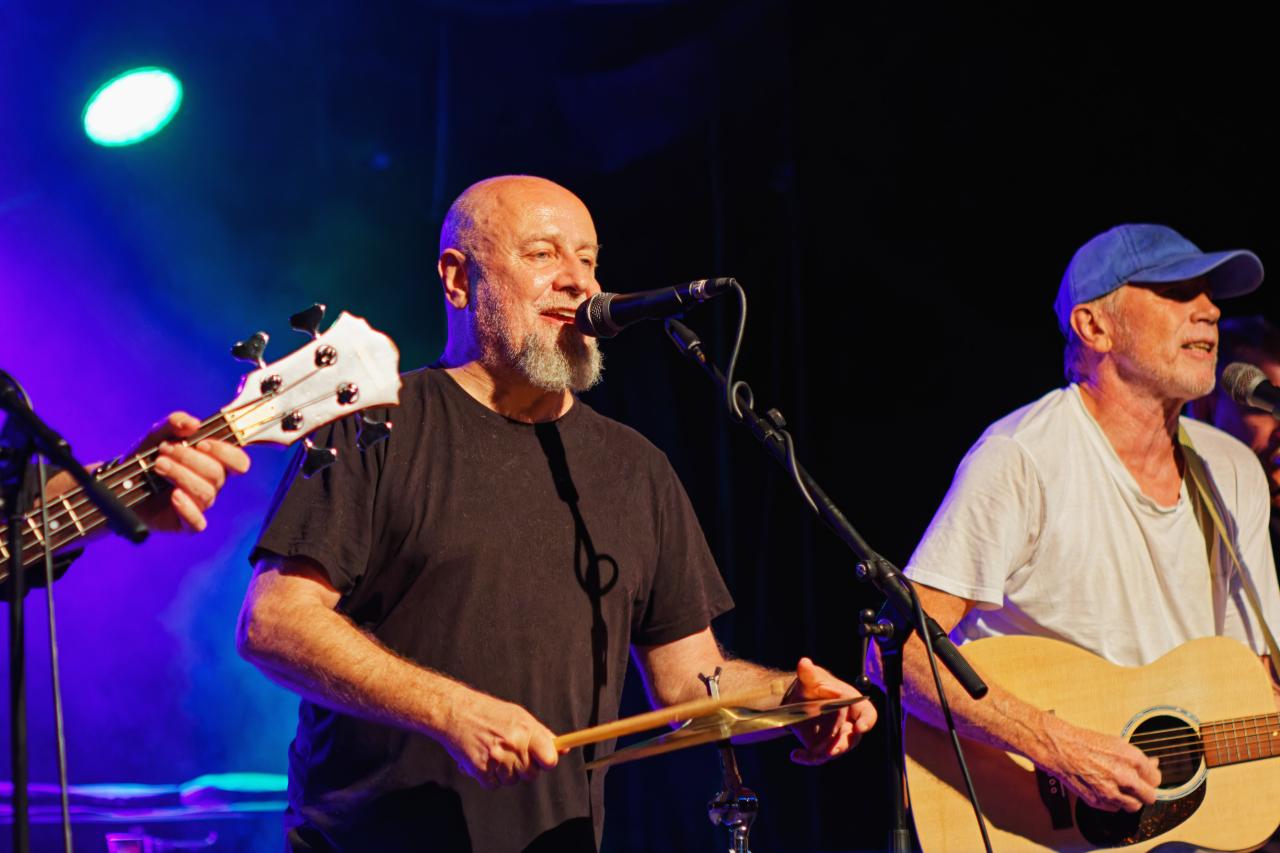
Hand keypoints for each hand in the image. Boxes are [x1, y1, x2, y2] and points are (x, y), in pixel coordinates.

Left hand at [134, 412, 250, 531]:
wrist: (121, 485)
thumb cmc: (147, 459)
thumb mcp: (157, 435)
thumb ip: (174, 423)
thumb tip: (193, 423)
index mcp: (213, 463)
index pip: (238, 462)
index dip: (226, 452)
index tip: (202, 443)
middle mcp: (211, 485)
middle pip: (217, 474)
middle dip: (190, 459)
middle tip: (165, 450)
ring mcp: (200, 505)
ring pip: (206, 494)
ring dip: (181, 475)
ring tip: (158, 465)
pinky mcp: (186, 523)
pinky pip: (198, 523)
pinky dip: (187, 509)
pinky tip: (173, 496)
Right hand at [440, 690, 559, 788]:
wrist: (455, 711)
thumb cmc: (488, 712)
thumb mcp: (519, 716)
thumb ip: (542, 734)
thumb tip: (564, 748)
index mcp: (525, 730)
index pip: (549, 759)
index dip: (548, 761)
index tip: (543, 760)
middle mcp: (513, 744)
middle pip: (531, 774)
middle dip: (524, 767)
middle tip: (512, 752)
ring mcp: (496, 758)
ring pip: (511, 781)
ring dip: (505, 772)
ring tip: (495, 752)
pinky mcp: (479, 769)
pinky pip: (493, 785)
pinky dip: (489, 777)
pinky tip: (483, 760)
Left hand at [784, 657, 876, 764]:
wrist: (796, 700)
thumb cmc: (812, 686)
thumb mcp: (810, 678)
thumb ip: (808, 673)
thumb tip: (804, 663)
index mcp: (852, 704)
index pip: (867, 714)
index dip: (866, 721)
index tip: (860, 727)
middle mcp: (848, 723)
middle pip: (852, 737)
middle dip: (843, 744)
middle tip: (832, 750)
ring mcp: (836, 737)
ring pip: (836, 749)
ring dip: (825, 753)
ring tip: (813, 754)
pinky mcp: (822, 746)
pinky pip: (818, 756)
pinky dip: (807, 758)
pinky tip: (795, 754)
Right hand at [1040, 716, 1159, 811]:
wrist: (1061, 749)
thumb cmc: (1085, 742)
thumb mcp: (1116, 743)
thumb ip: (1136, 758)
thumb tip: (1152, 764)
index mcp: (1132, 759)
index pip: (1156, 779)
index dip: (1150, 778)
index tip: (1145, 777)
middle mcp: (1125, 777)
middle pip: (1150, 796)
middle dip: (1144, 791)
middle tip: (1137, 787)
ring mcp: (1111, 791)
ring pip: (1134, 806)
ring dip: (1130, 800)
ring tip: (1121, 790)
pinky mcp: (1098, 801)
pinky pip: (1115, 808)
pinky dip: (1113, 802)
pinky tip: (1106, 790)